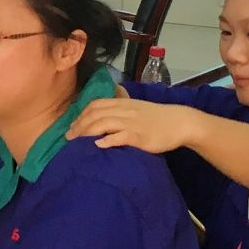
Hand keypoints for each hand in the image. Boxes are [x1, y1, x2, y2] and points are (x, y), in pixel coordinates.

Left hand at [66, 97, 199, 153]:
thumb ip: (120, 110)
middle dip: (79, 125)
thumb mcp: (136, 108)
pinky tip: (98, 145)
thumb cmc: (157, 117)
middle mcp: (124, 111)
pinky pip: (120, 136)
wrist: (179, 122)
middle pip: (95, 114)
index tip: (72, 125)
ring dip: (87, 132)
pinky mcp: (139, 136)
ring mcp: (131, 123)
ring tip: (77, 141)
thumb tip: (103, 116)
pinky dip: (107, 140)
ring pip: (104, 123)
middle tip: (69, 137)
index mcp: (123, 103)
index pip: (96, 104)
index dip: (81, 114)